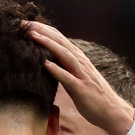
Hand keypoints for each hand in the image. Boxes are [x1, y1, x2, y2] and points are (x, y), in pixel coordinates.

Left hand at [24, 20, 134, 134]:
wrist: (110, 111)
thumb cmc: (90, 95)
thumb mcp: (75, 76)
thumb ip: (63, 67)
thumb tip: (47, 61)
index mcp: (77, 58)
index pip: (59, 39)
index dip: (43, 29)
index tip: (26, 23)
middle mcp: (80, 62)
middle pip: (60, 41)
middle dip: (42, 31)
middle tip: (24, 23)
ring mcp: (81, 74)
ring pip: (64, 55)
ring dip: (49, 44)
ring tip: (33, 37)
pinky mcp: (81, 88)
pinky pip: (67, 77)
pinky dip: (56, 70)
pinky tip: (45, 64)